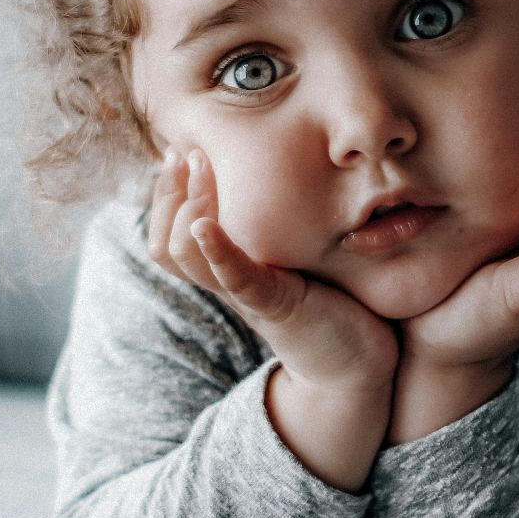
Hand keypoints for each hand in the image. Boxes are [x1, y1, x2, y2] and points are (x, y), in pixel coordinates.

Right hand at [148, 146, 398, 390]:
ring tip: (200, 166)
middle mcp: (228, 284)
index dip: (164, 195)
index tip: (177, 152)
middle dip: (169, 192)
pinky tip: (204, 226)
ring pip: (188, 256)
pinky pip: (236, 279)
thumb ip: (277, 233)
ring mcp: (248, 296)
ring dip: (189, 205)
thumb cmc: (331, 308)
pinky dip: (217, 252)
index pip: (169, 236)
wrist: (355, 367)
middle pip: (167, 244)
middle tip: (185, 150)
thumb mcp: (294, 262)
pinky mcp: (276, 306)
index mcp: (228, 273)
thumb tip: (276, 182)